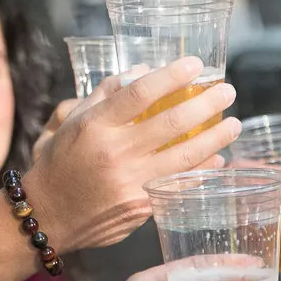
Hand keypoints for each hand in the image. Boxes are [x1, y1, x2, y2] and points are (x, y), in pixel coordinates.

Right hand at [26, 58, 239, 252]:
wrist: (47, 215)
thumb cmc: (59, 163)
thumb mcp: (70, 121)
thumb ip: (106, 94)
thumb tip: (144, 71)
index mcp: (94, 126)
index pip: (139, 93)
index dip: (171, 76)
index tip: (196, 65)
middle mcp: (113, 153)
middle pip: (170, 123)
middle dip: (206, 105)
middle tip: (227, 92)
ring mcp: (129, 182)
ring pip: (183, 157)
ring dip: (215, 138)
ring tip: (233, 124)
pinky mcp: (140, 207)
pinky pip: (179, 183)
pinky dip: (202, 170)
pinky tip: (217, 158)